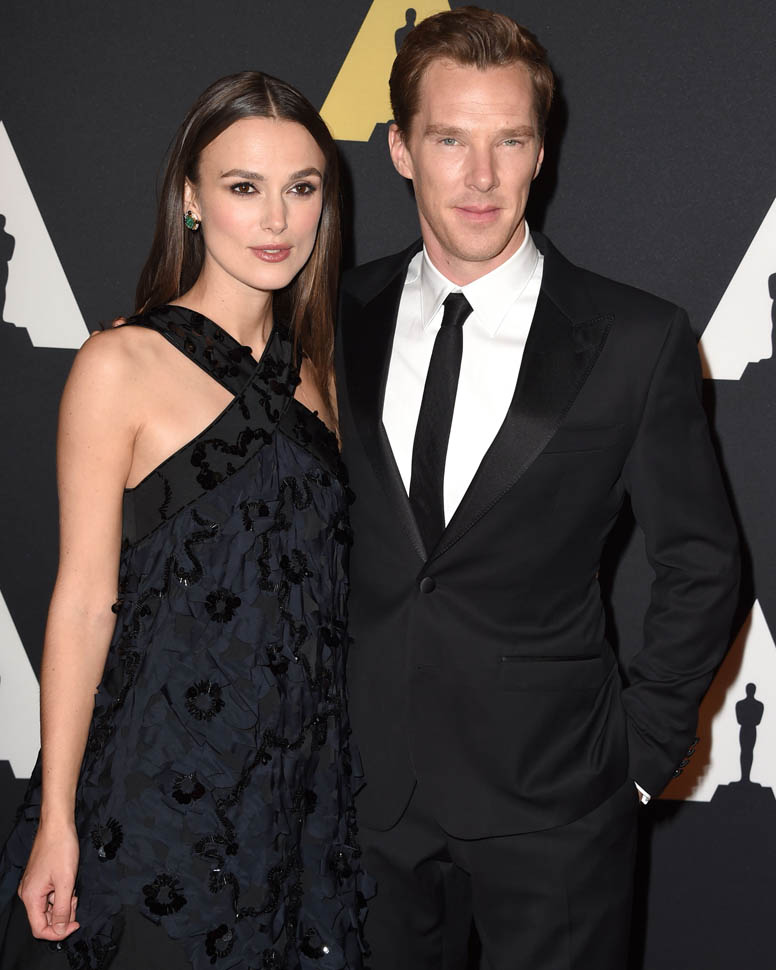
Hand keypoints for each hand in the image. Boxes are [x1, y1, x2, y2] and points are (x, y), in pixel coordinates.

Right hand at [17, 820, 79, 939]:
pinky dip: (61, 893)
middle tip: (75, 899)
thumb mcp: (66, 881)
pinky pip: (49, 895)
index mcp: (30, 897)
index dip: (58, 932)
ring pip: (48, 906)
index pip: (39, 929)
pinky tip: (69, 882)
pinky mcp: (40, 878)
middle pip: (44, 919)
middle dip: (63, 914)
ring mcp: (33, 885)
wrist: (58, 824)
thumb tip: (59, 929)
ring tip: (72, 888)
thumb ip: (61, 908)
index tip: (75, 924)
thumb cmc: (61, 848)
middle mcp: (28, 894)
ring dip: (63, 903)